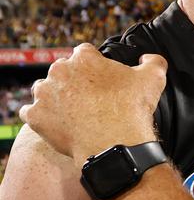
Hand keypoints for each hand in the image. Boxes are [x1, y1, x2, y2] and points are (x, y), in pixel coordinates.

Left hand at [19, 44, 167, 164]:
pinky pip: (32, 113)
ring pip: (46, 90)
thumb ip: (153, 62)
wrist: (116, 146)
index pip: (85, 54)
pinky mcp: (36, 116)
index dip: (94, 67)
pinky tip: (58, 124)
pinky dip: (43, 118)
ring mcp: (45, 94)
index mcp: (84, 58)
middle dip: (74, 82)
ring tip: (74, 114)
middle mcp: (60, 71)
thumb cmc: (133, 111)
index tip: (101, 82)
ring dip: (56, 98)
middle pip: (63, 71)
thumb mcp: (154, 79)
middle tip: (90, 100)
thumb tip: (148, 59)